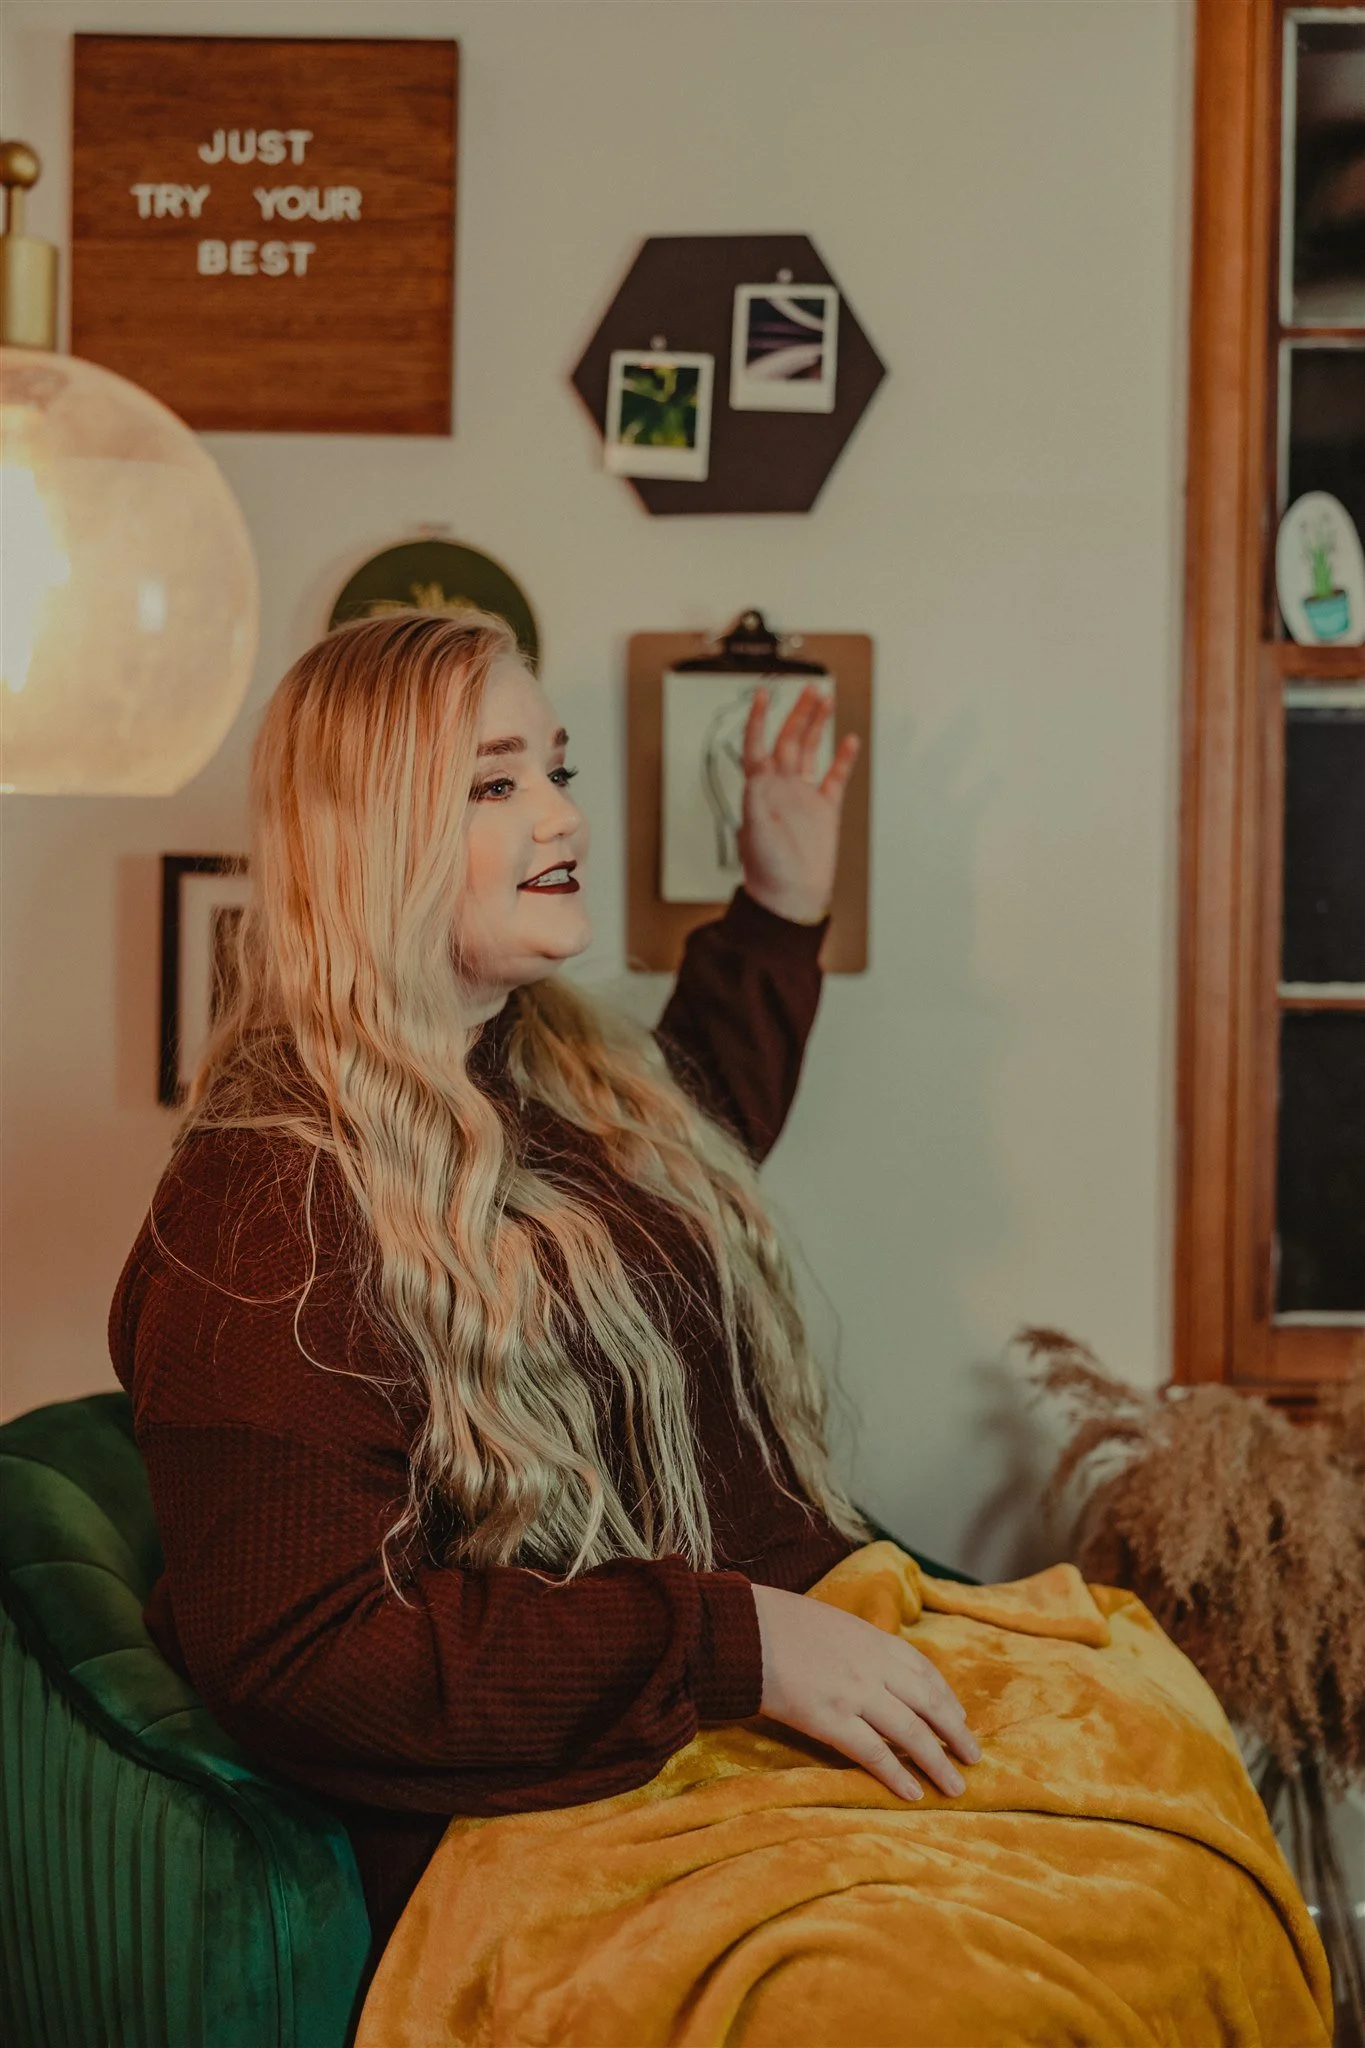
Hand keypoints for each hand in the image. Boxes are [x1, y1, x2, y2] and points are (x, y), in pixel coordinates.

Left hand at [738, 683, 859, 925]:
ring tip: (825, 699)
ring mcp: (803, 796)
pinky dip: (843, 758)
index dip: (758, 720)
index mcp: (759, 789)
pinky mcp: (824, 810)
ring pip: (811, 751)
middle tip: (810, 688)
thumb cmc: (767, 869)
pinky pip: (835, 777)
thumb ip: (756, 799)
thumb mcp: (755, 831)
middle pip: (789, 740)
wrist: (790, 896)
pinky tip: (849, 739)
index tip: (761, 694)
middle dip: (799, 713)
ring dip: (817, 725)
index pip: (756, 745)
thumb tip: (757, 773)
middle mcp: (780, 787)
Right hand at [750, 1582, 980, 1800]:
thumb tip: (873, 1669)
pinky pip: (873, 1752)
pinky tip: (913, 1793)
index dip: (946, 1697)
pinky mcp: (829, 1719)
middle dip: (955, 1733)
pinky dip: (897, 1774)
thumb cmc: (778, 1622)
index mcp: (873, 1638)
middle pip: (928, 1702)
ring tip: (955, 1786)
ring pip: (910, 1732)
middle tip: (974, 1758)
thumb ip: (858, 1646)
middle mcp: (872, 1665)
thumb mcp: (830, 1623)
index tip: (960, 1717)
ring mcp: (854, 1692)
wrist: (743, 1629)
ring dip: (937, 1762)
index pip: (924, 1670)